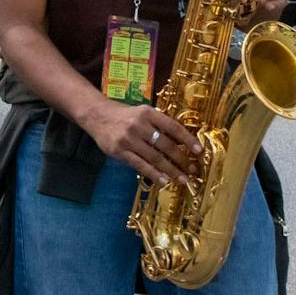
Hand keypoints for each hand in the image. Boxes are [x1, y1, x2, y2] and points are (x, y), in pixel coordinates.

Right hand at [82, 99, 201, 185]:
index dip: (187, 139)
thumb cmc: (124, 115)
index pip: (172, 126)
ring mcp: (129, 139)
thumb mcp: (142, 113)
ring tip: (181, 179)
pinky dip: (154, 174)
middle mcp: (139, 125)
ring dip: (171, 170)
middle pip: (165, 145)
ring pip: (155, 158)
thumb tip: (180, 142)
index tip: (198, 150)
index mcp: (148, 113)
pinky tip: (164, 181)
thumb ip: (158, 124)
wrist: (97, 115)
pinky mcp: (119, 151)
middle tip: (191, 169)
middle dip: (181, 159)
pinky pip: (140, 165)